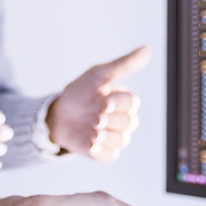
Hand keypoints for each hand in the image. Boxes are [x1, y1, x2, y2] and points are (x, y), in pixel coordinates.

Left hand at [46, 46, 148, 160]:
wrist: (58, 115)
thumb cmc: (80, 92)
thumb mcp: (98, 75)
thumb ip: (123, 65)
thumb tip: (147, 49)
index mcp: (125, 101)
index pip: (132, 103)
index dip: (116, 103)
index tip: (101, 101)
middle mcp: (124, 120)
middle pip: (129, 123)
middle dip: (108, 119)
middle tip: (94, 117)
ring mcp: (115, 137)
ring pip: (121, 140)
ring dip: (102, 135)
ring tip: (90, 130)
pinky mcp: (105, 153)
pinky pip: (110, 156)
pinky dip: (99, 150)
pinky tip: (89, 142)